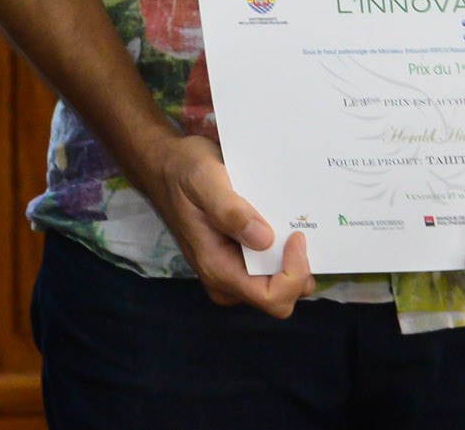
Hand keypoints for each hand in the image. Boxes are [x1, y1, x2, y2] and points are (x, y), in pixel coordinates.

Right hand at [128, 132, 314, 316]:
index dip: (294, 273)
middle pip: (283, 294)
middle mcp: (226, 280)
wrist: (165, 167)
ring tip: (289, 222)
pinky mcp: (239, 262)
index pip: (272, 298)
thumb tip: (264, 239)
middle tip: (296, 226)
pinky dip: (284, 250)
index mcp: (217, 268)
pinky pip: (273, 269)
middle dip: (298, 266)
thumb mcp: (204, 181)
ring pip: (282, 284)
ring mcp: (233, 273)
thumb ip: (229, 211)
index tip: (296, 235)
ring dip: (293, 258)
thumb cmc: (183, 171)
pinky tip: (281, 222)